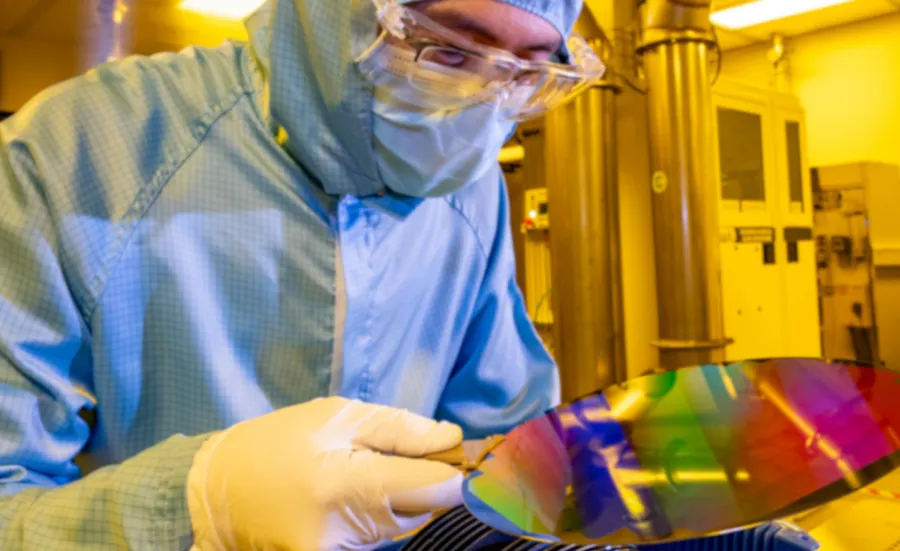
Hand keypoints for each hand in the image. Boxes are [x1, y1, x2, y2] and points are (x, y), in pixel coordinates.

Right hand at [187, 397, 463, 550]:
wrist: (214, 493)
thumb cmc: (276, 442)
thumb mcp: (335, 416)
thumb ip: (399, 429)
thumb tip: (452, 440)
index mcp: (344, 484)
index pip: (431, 488)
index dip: (458, 472)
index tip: (470, 458)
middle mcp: (342, 532)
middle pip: (420, 512)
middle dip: (430, 484)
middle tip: (420, 455)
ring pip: (401, 529)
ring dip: (404, 502)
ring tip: (376, 471)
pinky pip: (376, 542)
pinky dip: (380, 519)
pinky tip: (359, 497)